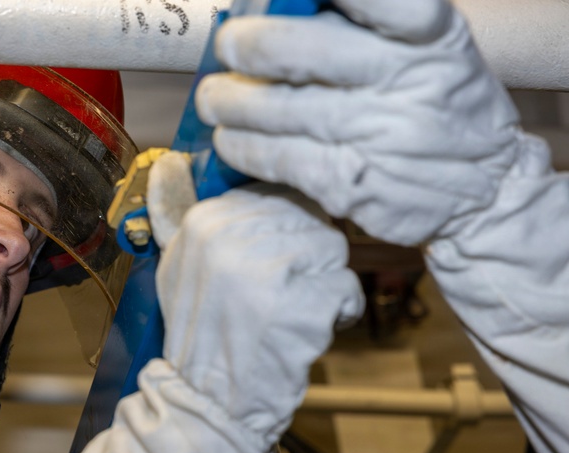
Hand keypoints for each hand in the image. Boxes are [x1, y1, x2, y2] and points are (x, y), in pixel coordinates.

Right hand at [148, 151, 363, 444]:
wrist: (208, 406)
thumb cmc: (202, 340)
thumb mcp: (178, 269)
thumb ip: (178, 215)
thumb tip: (169, 163)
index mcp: (201, 222)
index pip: (275, 194)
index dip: (284, 233)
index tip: (263, 271)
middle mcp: (229, 237)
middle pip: (308, 219)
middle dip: (306, 260)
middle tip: (275, 300)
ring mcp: (264, 269)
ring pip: (332, 249)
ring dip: (323, 286)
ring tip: (288, 316)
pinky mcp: (300, 304)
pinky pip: (345, 287)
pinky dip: (337, 314)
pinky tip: (302, 334)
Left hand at [196, 0, 530, 245]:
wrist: (484, 189)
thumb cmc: (439, 104)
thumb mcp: (429, 49)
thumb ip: (367, 24)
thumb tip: (280, 6)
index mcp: (431, 36)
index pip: (385, 1)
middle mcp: (408, 80)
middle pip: (305, 50)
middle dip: (249, 43)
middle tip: (228, 45)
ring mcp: (378, 134)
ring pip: (278, 108)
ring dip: (230, 100)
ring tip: (213, 97)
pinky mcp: (351, 182)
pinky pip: (277, 158)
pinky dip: (242, 146)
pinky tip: (229, 138)